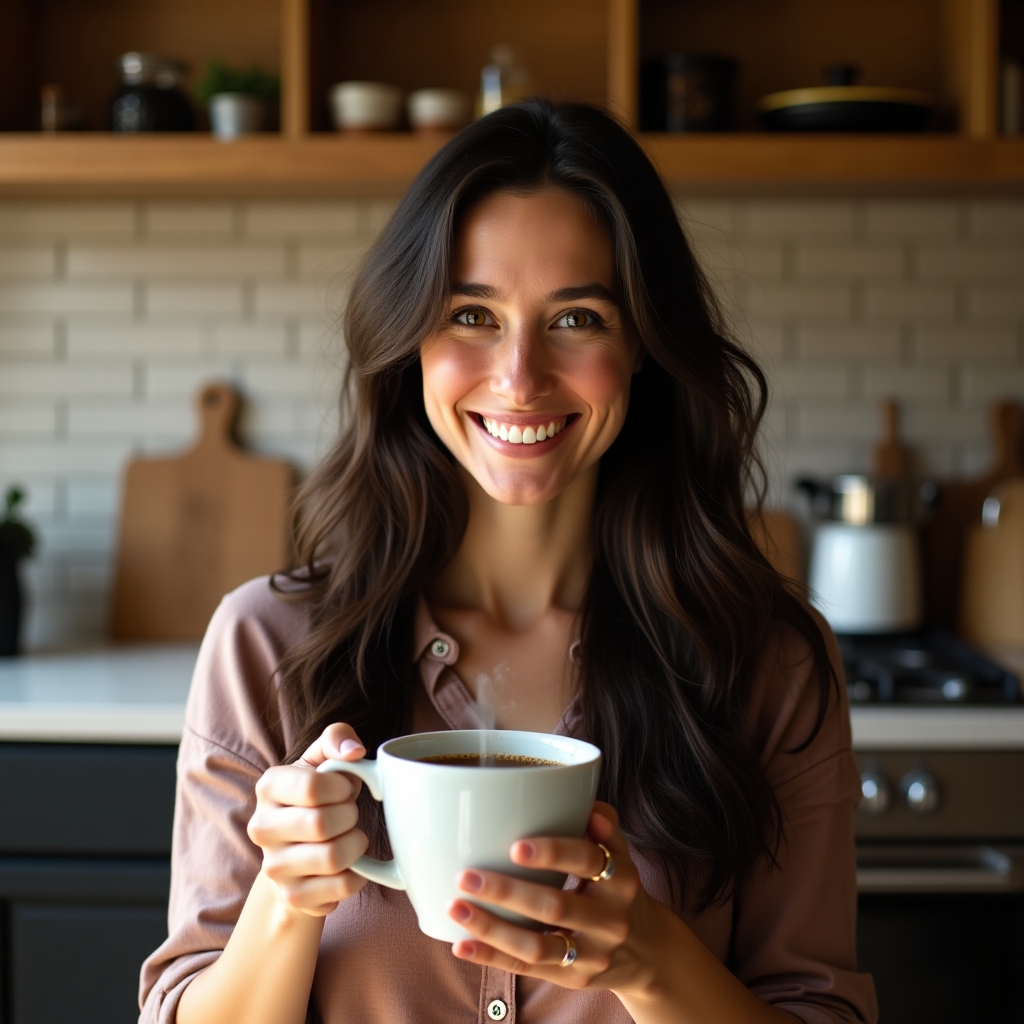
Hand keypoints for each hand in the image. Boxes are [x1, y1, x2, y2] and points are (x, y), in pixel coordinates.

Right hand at [247, 723, 369, 917]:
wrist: (302, 848)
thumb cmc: (319, 795)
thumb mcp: (324, 758)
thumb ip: (337, 738)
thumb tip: (354, 751)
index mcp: (268, 786)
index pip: (313, 787)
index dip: (343, 786)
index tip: (346, 788)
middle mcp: (261, 828)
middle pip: (322, 824)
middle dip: (350, 816)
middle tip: (349, 814)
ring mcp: (273, 867)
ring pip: (334, 857)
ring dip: (356, 844)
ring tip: (350, 837)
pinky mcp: (292, 897)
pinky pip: (342, 886)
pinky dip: (357, 873)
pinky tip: (348, 864)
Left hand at [447, 802, 675, 998]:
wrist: (646, 951)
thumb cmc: (618, 889)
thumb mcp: (621, 856)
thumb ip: (604, 827)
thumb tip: (588, 806)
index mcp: (621, 879)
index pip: (588, 861)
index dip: (554, 853)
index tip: (515, 847)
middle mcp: (609, 919)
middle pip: (556, 906)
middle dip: (508, 892)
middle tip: (466, 876)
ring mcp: (591, 954)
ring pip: (538, 945)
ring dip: (492, 928)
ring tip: (456, 907)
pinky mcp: (573, 978)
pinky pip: (528, 968)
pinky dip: (492, 957)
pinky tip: (462, 945)